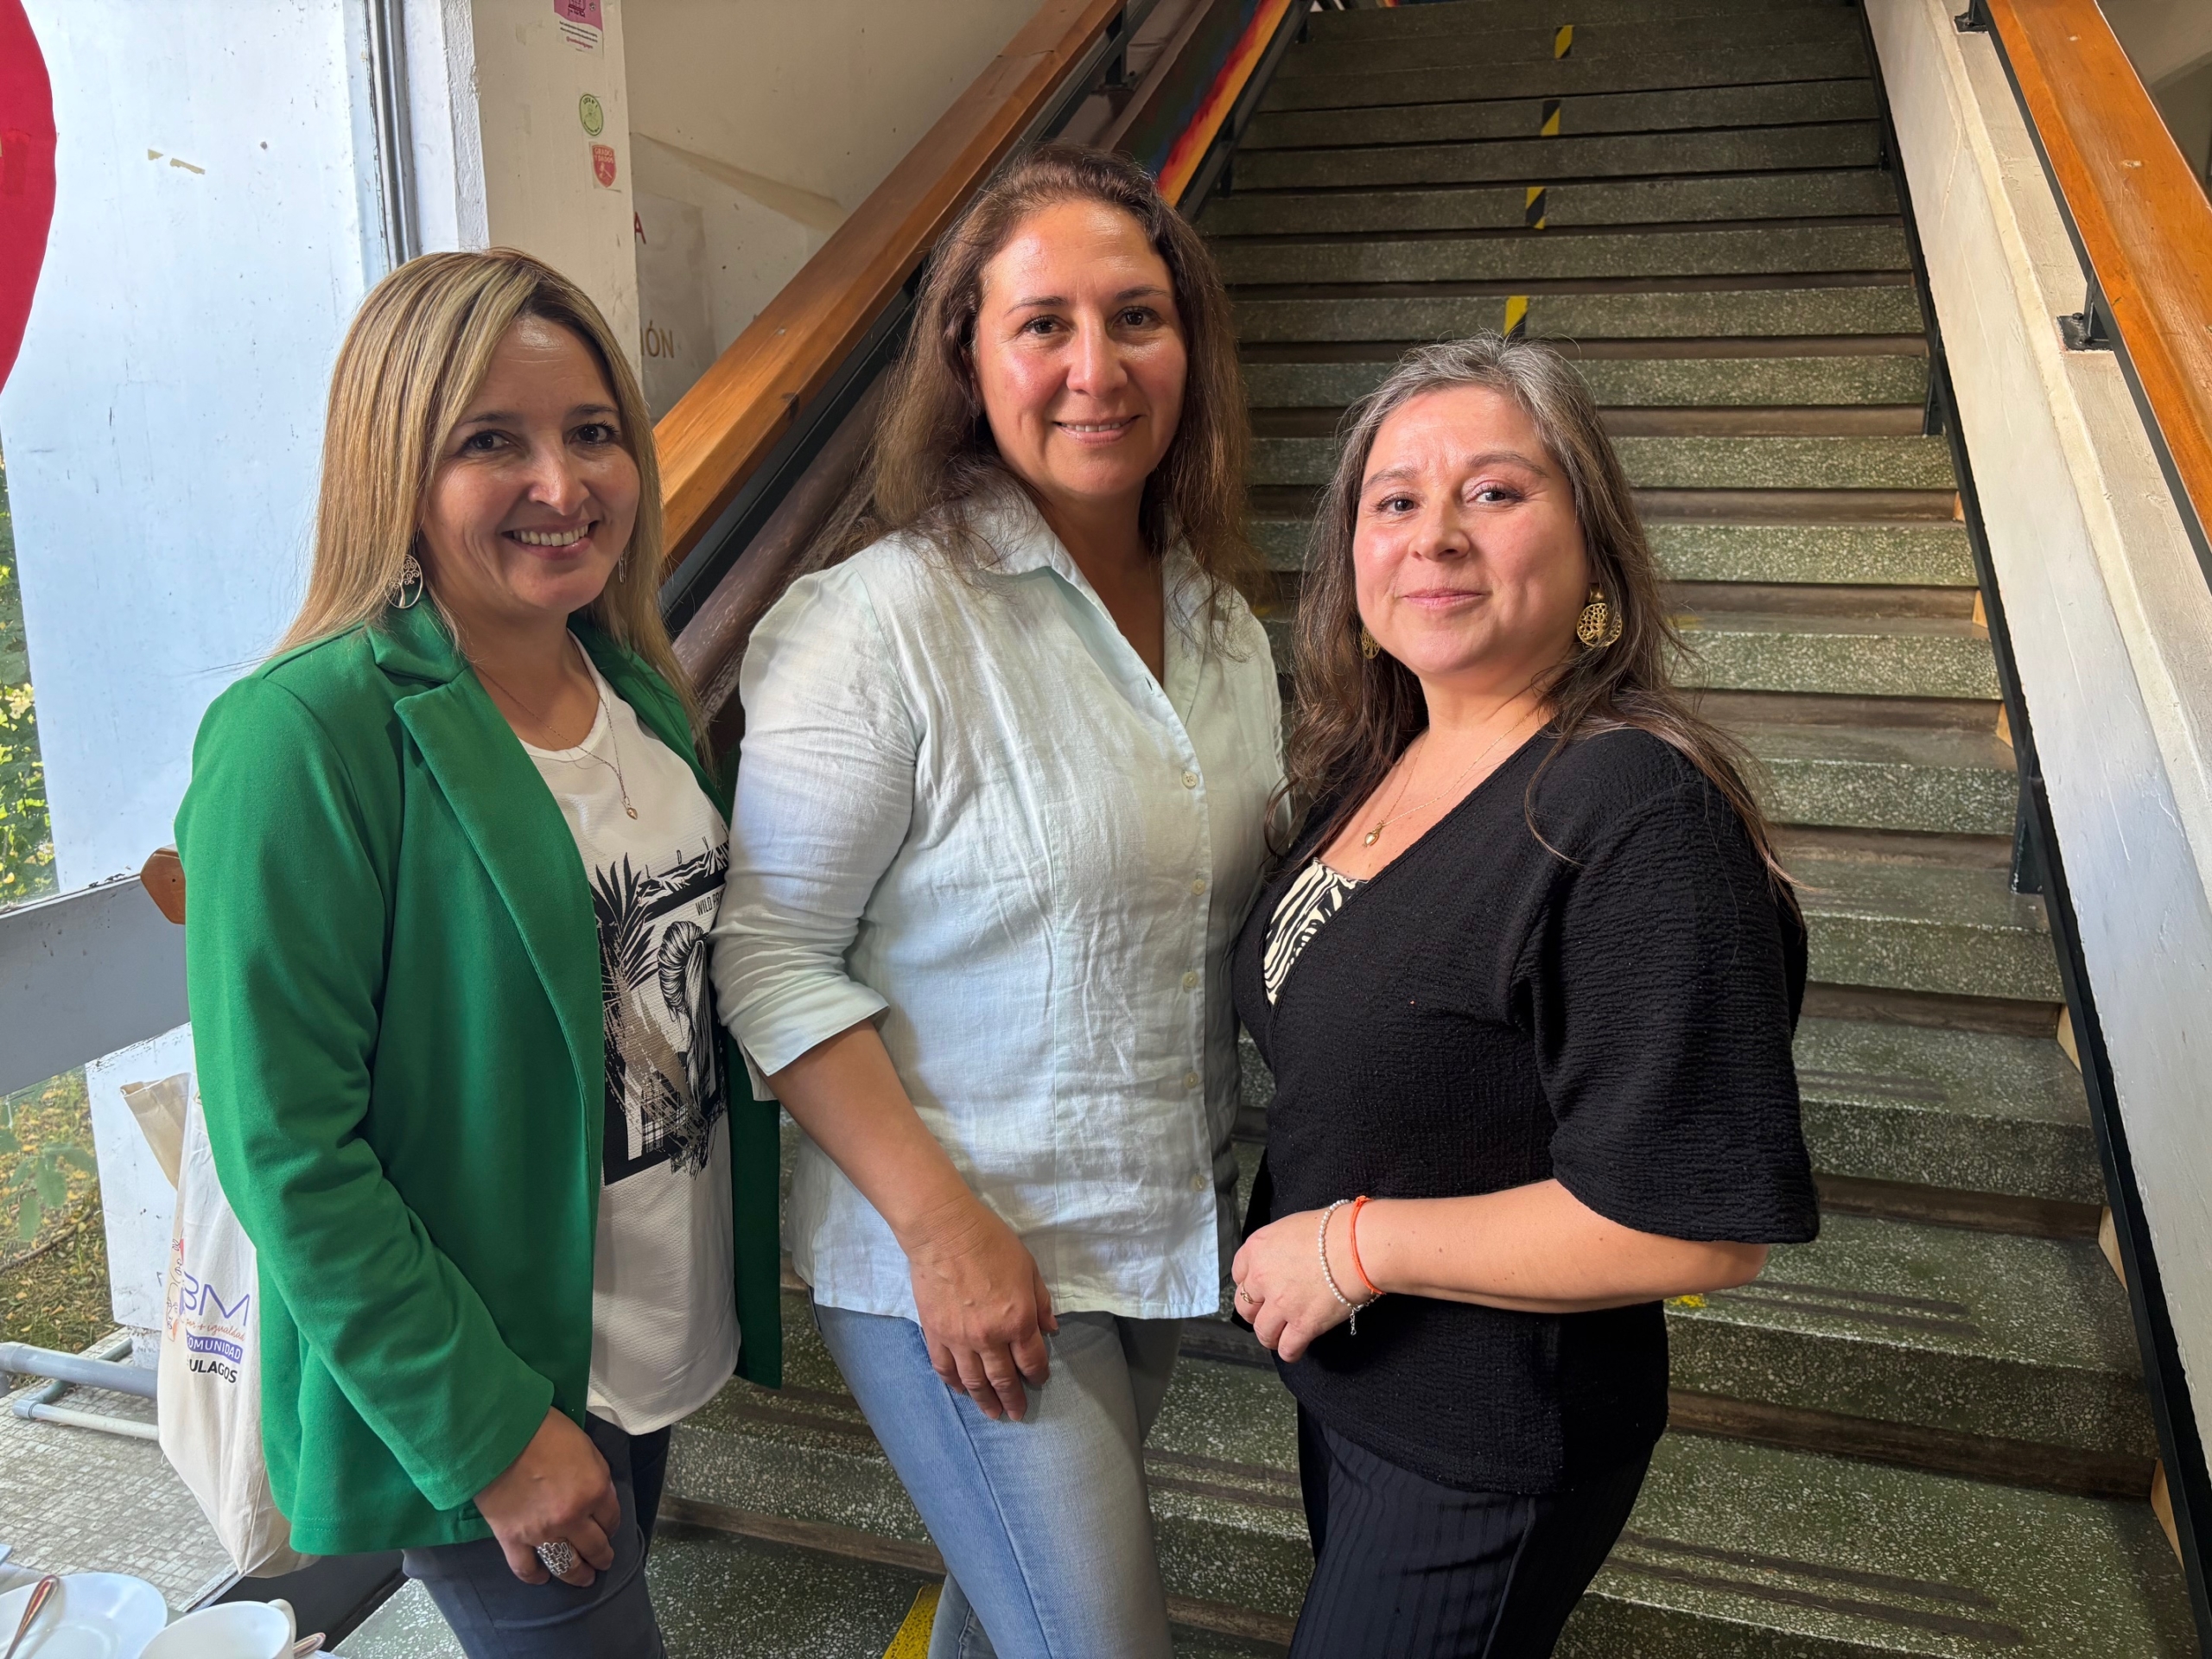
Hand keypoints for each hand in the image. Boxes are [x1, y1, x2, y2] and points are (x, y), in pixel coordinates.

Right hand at [475, 1409, 620, 1585]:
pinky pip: (526, 1568)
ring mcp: (542, 1532)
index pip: (612, 1518)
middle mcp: (572, 1517)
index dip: (612, 1525)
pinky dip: (535, 1576)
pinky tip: (542, 1578)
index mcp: (594, 1490)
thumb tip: (599, 1496)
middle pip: (594, 1546)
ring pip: (566, 1564)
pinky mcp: (512, 1538)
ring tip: (584, 1579)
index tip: (609, 1528)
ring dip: (578, 1575)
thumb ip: (596, 1475)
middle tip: (603, 1562)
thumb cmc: (545, 1430)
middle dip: (602, 1556)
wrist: (498, 1434)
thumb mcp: (586, 1447)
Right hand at [903, 1194, 1057, 1421]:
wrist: (944, 1232)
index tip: (1038, 1381)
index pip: (1032, 1361)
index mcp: (1018, 1320)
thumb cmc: (992, 1243)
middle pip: (1004, 1379)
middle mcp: (990, 1337)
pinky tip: (962, 1391)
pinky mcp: (935, 1334)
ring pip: (974, 1381)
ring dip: (985, 1401)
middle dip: (1013, 1399)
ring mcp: (960, 1339)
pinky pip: (945, 1368)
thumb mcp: (1029, 1269)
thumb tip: (1051, 1331)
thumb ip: (1041, 1303)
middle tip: (1017, 1414)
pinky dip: (955, 1384)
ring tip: (992, 1413)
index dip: (1038, 1375)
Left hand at [1232, 1207, 1363, 1362]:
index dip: (1249, 1284)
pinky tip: (1295, 1349)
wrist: (1356, 1246)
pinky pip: (1287, 1348)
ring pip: (1262, 1331)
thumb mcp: (1292, 1227)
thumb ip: (1278, 1247)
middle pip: (1244, 1305)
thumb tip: (1284, 1259)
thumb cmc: (1333, 1230)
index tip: (1258, 1290)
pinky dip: (1290, 1352)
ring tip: (1280, 1336)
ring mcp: (1281, 1303)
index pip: (1238, 1273)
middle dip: (1255, 1312)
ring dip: (1270, 1336)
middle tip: (1268, 1314)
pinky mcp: (1302, 1324)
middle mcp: (1262, 1277)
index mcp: (1258, 1249)